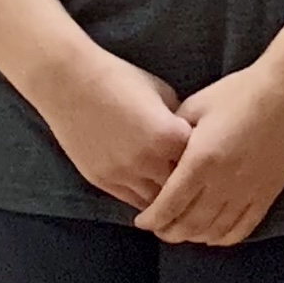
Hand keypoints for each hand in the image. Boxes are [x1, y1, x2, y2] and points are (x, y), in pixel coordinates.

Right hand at [39, 46, 195, 211]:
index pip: (202, 162)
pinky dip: (144, 199)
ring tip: (177, 196)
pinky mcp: (101, 181)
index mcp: (169, 135)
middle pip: (182, 189)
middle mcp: (149, 160)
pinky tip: (153, 195)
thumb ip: (180, 120)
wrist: (70, 83)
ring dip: (167, 199)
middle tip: (199, 187)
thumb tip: (191, 139)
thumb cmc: (121, 80)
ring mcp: (123, 174)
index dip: (208, 163)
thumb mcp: (163, 93)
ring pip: (156, 202)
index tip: (213, 163)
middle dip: (191, 186)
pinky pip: (131, 200)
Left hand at [139, 29, 283, 244]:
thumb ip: (173, 134)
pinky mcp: (269, 193)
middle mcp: (223, 183)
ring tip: (183, 231)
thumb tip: (161, 153)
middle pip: (189, 225)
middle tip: (159, 228)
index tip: (141, 220)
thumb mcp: (196, 106)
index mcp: (200, 161)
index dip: (151, 220)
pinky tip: (213, 234)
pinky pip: (244, 228)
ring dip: (194, 237)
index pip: (168, 206)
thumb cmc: (239, 92)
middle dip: (168, 232)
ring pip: (214, 231)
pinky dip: (224, 237)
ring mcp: (249, 191)